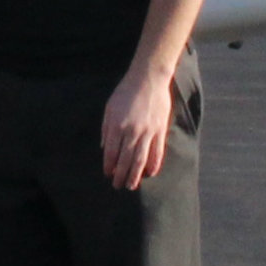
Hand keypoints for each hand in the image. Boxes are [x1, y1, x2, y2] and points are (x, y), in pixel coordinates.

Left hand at [101, 69, 171, 190]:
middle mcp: (132, 131)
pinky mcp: (160, 130)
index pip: (112, 152)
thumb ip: (106, 129)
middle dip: (121, 175)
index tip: (108, 174)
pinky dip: (154, 165)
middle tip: (118, 186)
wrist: (148, 78)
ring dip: (136, 175)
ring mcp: (148, 131)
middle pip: (126, 160)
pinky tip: (150, 173)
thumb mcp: (109, 108)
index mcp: (117, 125)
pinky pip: (158, 152)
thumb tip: (105, 149)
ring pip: (141, 159)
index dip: (109, 166)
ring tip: (132, 186)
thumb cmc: (125, 92)